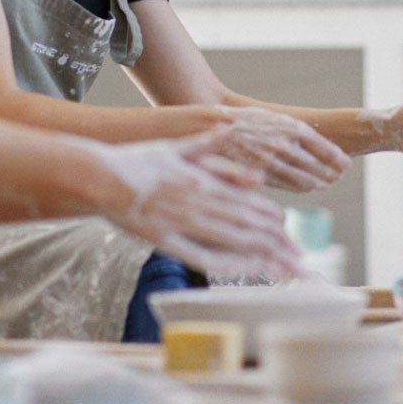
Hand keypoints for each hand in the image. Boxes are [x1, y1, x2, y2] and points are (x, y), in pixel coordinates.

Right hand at [98, 132, 301, 281]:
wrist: (101, 174)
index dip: (271, 218)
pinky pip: (204, 255)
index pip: (247, 201)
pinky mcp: (166, 240)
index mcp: (204, 179)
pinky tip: (250, 271)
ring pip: (234, 239)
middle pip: (248, 224)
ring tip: (286, 270)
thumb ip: (207, 145)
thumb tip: (231, 131)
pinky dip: (230, 263)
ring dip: (264, 256)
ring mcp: (185, 221)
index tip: (289, 231)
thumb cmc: (136, 160)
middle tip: (300, 259)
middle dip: (278, 244)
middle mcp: (201, 200)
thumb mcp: (175, 146)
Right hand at [205, 107, 348, 192]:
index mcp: (294, 128)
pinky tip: (307, 188)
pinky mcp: (262, 174)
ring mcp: (274, 162)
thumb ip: (299, 132)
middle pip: (319, 168)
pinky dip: (302, 188)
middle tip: (337, 177)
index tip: (346, 166)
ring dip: (319, 184)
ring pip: (306, 180)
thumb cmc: (252, 121)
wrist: (220, 126)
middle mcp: (286, 145)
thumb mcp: (279, 119)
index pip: (327, 150)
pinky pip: (289, 186)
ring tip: (326, 184)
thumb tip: (323, 149)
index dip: (339, 161)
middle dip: (332, 174)